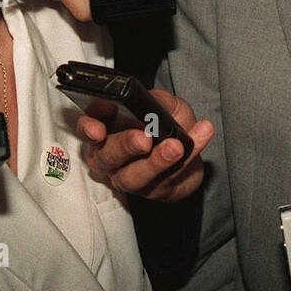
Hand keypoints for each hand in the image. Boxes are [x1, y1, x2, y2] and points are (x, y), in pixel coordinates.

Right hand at [77, 90, 212, 201]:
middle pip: (107, 156)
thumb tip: (152, 100)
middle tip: (144, 139)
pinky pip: (168, 177)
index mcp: (107, 131)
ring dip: (156, 162)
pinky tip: (202, 135)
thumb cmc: (167, 125)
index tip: (99, 127)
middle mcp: (111, 158)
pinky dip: (189, 157)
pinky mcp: (152, 191)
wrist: (187, 152)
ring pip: (133, 177)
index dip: (89, 126)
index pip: (87, 127)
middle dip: (124, 146)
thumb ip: (156, 99)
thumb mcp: (164, 105)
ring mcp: (128, 178)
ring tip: (176, 147)